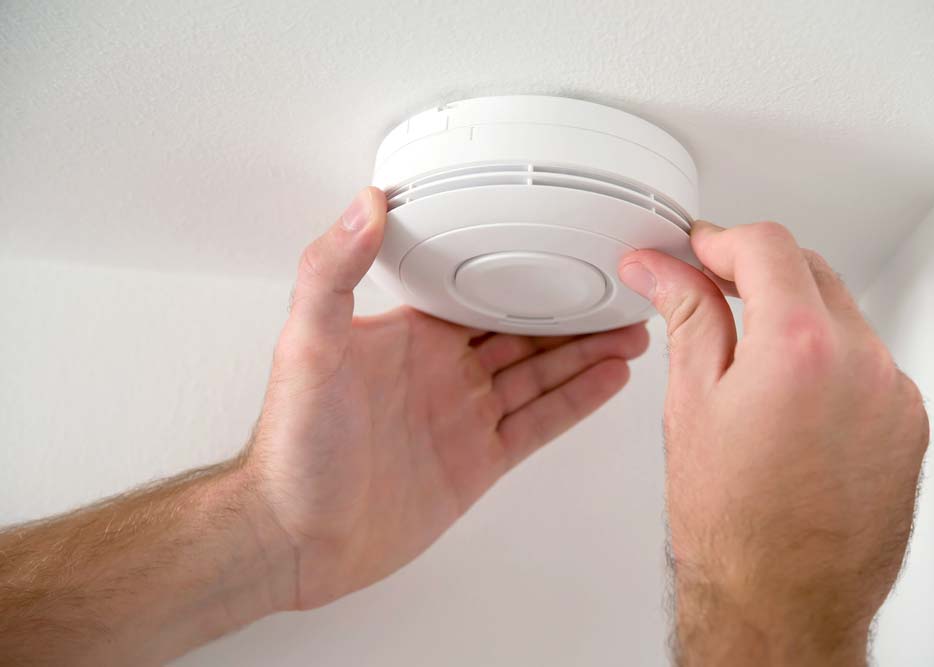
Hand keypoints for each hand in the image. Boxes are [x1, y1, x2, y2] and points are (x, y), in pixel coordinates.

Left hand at [246, 187, 648, 608]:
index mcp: (409, 337)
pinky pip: (538, 423)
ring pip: (540, 374)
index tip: (560, 247)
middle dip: (570, 311)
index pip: (477, 291)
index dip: (522, 269)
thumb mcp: (307, 345)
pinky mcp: (478, 461)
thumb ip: (332, 272)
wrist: (298, 536)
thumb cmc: (293, 446)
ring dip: (586, 352)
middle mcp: (441, 372)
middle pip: (522, 331)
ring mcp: (463, 417)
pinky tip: (608, 379)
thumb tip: (362, 204)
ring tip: (632, 330)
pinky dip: (577, 401)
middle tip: (617, 290)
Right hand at [618, 221, 928, 665]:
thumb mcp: (690, 401)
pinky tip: (788, 396)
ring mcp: (892, 395)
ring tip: (744, 355)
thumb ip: (685, 316)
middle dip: (756, 270)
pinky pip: (866, 362)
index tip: (695, 252)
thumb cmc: (731, 522)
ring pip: (842, 314)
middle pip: (810, 270)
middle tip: (709, 290)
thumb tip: (661, 270)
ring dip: (793, 313)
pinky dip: (826, 357)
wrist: (780, 601)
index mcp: (800, 347)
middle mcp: (862, 362)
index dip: (720, 240)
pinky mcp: (907, 424)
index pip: (766, 246)